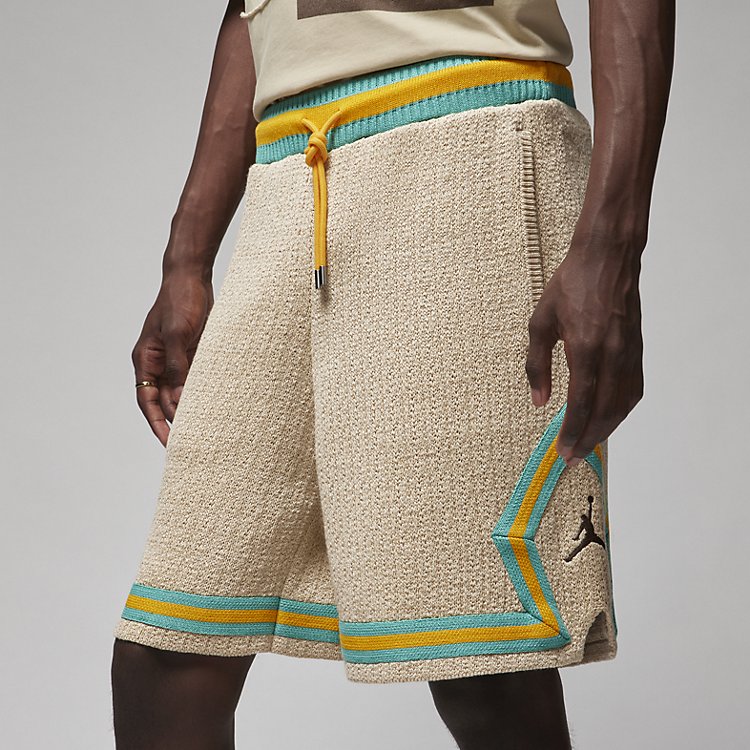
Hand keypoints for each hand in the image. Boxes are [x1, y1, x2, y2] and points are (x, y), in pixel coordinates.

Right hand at [131, 271, 213, 445]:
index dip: (157, 423)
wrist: (193, 277)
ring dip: (192, 409)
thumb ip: (178, 366)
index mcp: (146, 360)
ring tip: (206, 430)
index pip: (148, 401)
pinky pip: (197, 380)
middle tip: (190, 444)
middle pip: (165, 401)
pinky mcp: (194, 354)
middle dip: (175, 421)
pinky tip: (216, 406)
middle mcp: (159, 364)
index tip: (169, 443)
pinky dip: (204, 393)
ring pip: (182, 392)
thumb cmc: (180, 301)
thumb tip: (181, 398)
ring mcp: (176, 360)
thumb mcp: (177, 334)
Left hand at [525, 238, 643, 465]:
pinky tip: (608, 419)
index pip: (581, 402)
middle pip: (604, 411)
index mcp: (586, 347)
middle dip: (588, 439)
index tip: (563, 451)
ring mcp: (629, 353)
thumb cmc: (572, 285)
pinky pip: (633, 390)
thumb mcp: (541, 322)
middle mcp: (613, 354)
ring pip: (622, 405)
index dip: (573, 431)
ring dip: (606, 429)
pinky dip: (621, 411)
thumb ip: (537, 365)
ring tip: (587, 444)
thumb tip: (539, 401)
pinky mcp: (637, 350)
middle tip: (573, 457)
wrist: (609, 258)